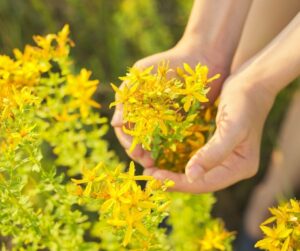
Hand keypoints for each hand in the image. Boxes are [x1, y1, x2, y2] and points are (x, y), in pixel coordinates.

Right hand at [111, 39, 228, 168]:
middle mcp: (148, 114)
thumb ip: (126, 96)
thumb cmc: (168, 63)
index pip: (126, 129)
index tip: (136, 152)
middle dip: (140, 152)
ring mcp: (165, 119)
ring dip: (154, 154)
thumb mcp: (141, 74)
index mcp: (135, 105)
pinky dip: (170, 149)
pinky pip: (173, 139)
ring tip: (158, 162)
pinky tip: (172, 157)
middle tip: (148, 162)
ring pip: (155, 143)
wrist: (202, 57)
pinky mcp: (182, 122)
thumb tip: (115, 124)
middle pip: (140, 139)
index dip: (128, 142)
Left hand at [144, 76, 274, 192]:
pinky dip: (178, 161)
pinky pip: (195, 159)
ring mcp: (225, 158)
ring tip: (152, 170)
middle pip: (200, 181)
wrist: (252, 82)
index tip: (155, 178)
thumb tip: (191, 177)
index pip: (206, 183)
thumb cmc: (243, 103)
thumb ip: (213, 154)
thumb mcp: (231, 128)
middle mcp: (232, 167)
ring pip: (196, 173)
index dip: (179, 183)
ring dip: (173, 173)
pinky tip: (162, 158)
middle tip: (149, 176)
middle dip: (174, 181)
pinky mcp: (216, 148)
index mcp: (241, 167)